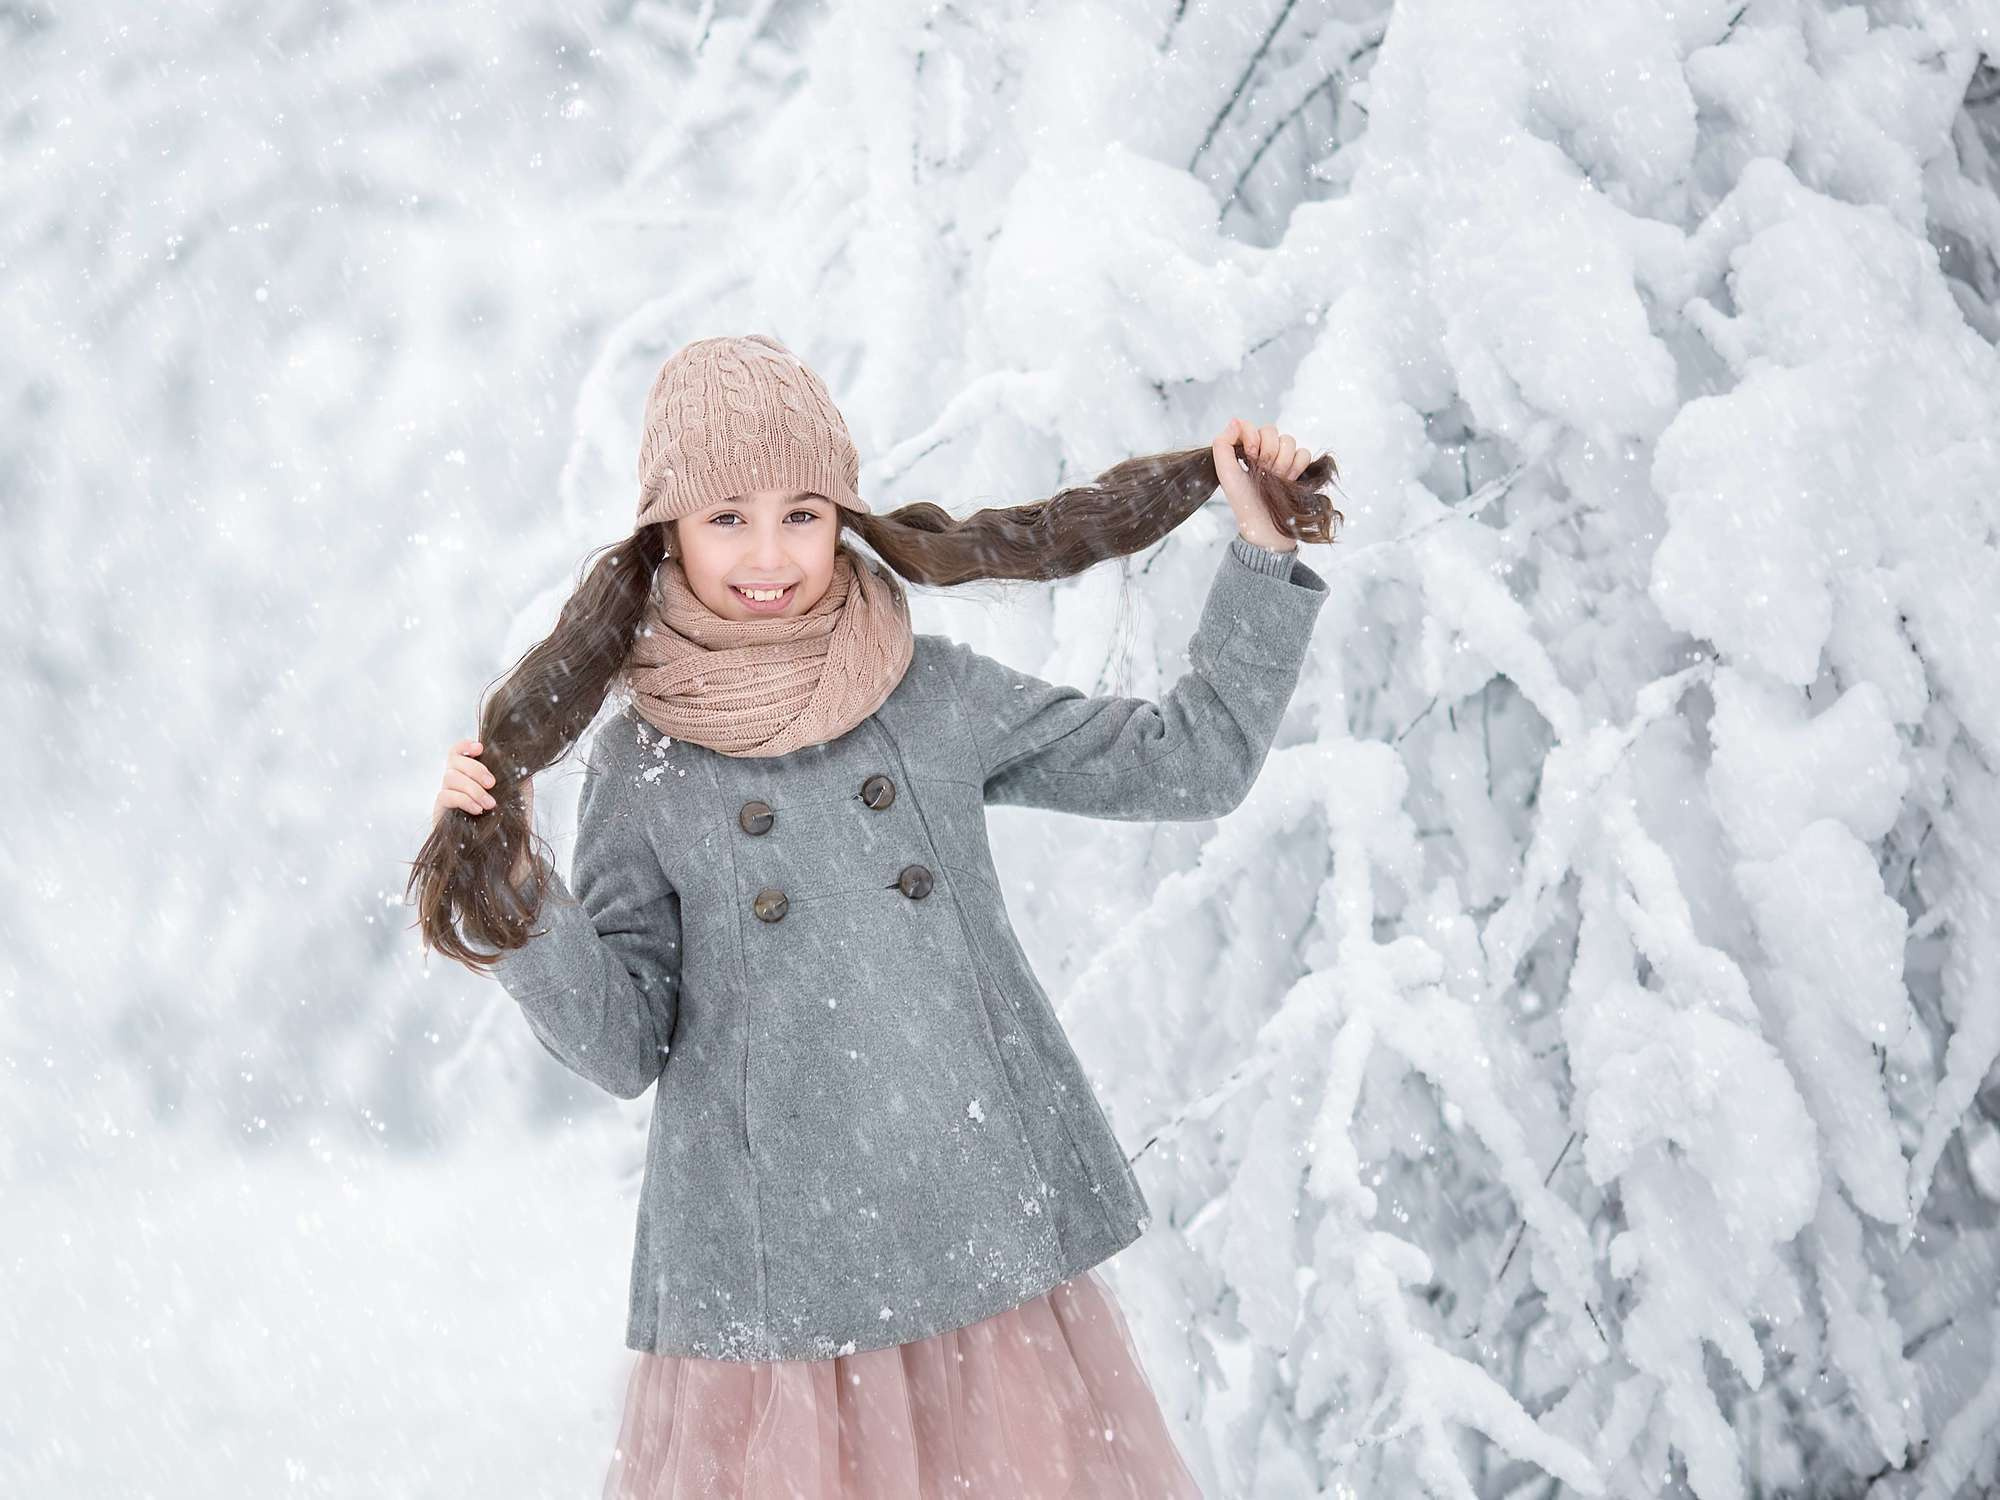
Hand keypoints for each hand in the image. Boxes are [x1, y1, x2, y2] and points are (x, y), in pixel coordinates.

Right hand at [432, 738, 534, 883]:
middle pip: (453, 760)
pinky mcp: (440, 813)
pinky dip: (463, 799)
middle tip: (492, 783)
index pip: (458, 752)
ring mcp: (447, 797)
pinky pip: (445, 796)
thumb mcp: (519, 796)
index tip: (481, 747)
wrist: (504, 857)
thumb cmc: (511, 825)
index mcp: (471, 775)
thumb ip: (518, 776)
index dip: (465, 746)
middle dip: (475, 768)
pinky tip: (477, 810)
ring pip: (450, 777)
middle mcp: (456, 783)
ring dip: (472, 787)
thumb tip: (520, 756)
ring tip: (489, 804)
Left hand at [1212, 418, 1310, 549]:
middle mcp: (1264, 451)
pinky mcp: (1299, 467)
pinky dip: (1297, 467)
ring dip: (1282, 462)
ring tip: (1276, 479)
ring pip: (1289, 440)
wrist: (1266, 525)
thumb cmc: (1243, 501)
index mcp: (1245, 449)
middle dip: (1268, 452)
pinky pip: (1304, 453)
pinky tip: (1289, 480)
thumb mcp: (1225, 473)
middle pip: (1272, 430)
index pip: (1251, 425)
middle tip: (1263, 471)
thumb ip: (1222, 445)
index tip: (1249, 457)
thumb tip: (1235, 420)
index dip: (1252, 438)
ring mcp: (1282, 458)